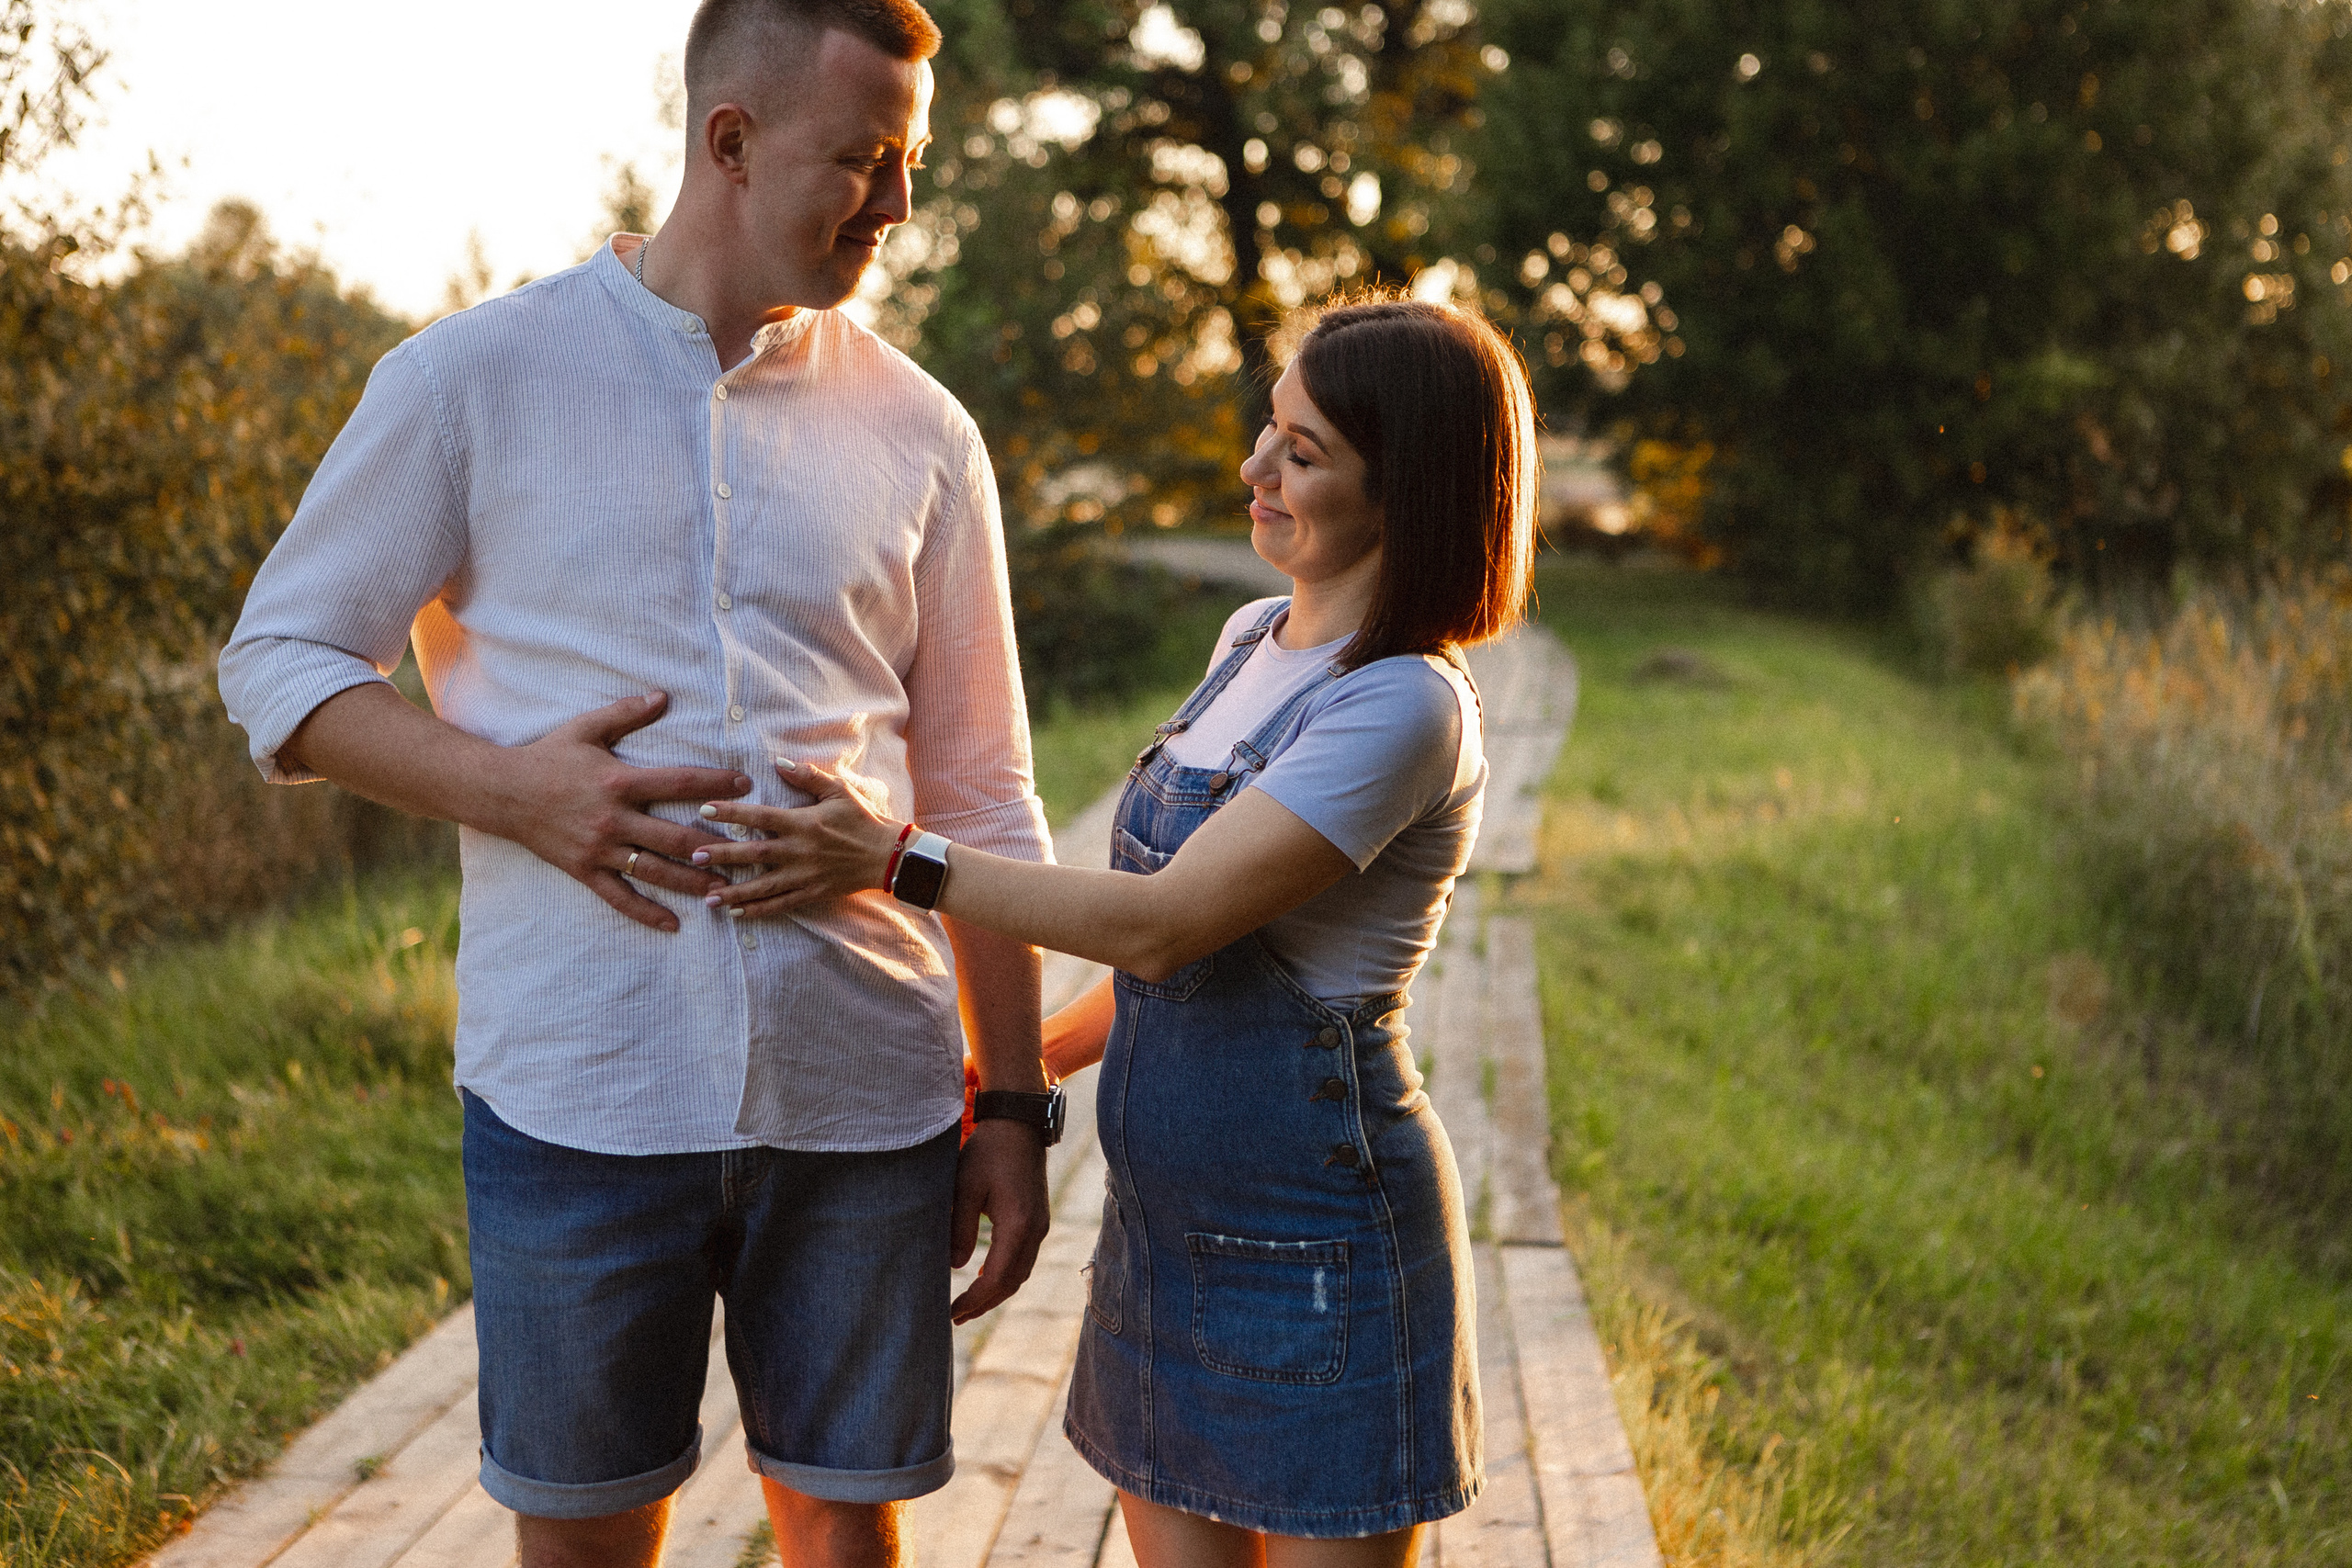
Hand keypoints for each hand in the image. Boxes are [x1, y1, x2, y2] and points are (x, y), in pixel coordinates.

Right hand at [487, 693, 752, 932]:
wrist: (500, 792)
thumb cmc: (547, 756)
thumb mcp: (586, 728)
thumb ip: (626, 713)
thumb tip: (663, 696)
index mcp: (619, 781)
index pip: (680, 782)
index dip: (716, 783)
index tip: (746, 785)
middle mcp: (614, 819)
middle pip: (675, 837)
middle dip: (715, 846)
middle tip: (748, 853)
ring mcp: (599, 849)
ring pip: (655, 872)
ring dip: (692, 883)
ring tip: (724, 891)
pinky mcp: (584, 870)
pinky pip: (619, 898)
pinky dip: (647, 913)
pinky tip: (673, 925)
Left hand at [692, 758, 902, 917]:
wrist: (887, 855)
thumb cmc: (862, 819)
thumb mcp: (839, 791)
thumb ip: (807, 776)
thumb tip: (778, 761)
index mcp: (803, 822)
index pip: (760, 816)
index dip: (732, 812)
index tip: (705, 809)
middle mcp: (800, 850)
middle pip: (755, 852)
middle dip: (723, 855)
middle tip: (695, 856)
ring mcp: (805, 874)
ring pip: (763, 885)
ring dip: (734, 892)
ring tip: (708, 897)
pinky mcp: (812, 892)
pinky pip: (781, 904)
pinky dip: (758, 910)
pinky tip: (736, 913)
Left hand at [949, 1118, 1049, 1322]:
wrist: (1019, 1124)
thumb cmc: (989, 1151)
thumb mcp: (965, 1187)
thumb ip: (959, 1229)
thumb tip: (954, 1267)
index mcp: (1018, 1224)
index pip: (997, 1278)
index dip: (975, 1300)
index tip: (952, 1312)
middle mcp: (1035, 1229)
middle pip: (1012, 1282)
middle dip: (985, 1303)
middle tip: (956, 1317)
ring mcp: (1040, 1225)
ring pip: (1020, 1272)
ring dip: (996, 1291)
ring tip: (968, 1304)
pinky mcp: (1038, 1218)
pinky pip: (1024, 1257)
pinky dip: (1006, 1274)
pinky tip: (986, 1276)